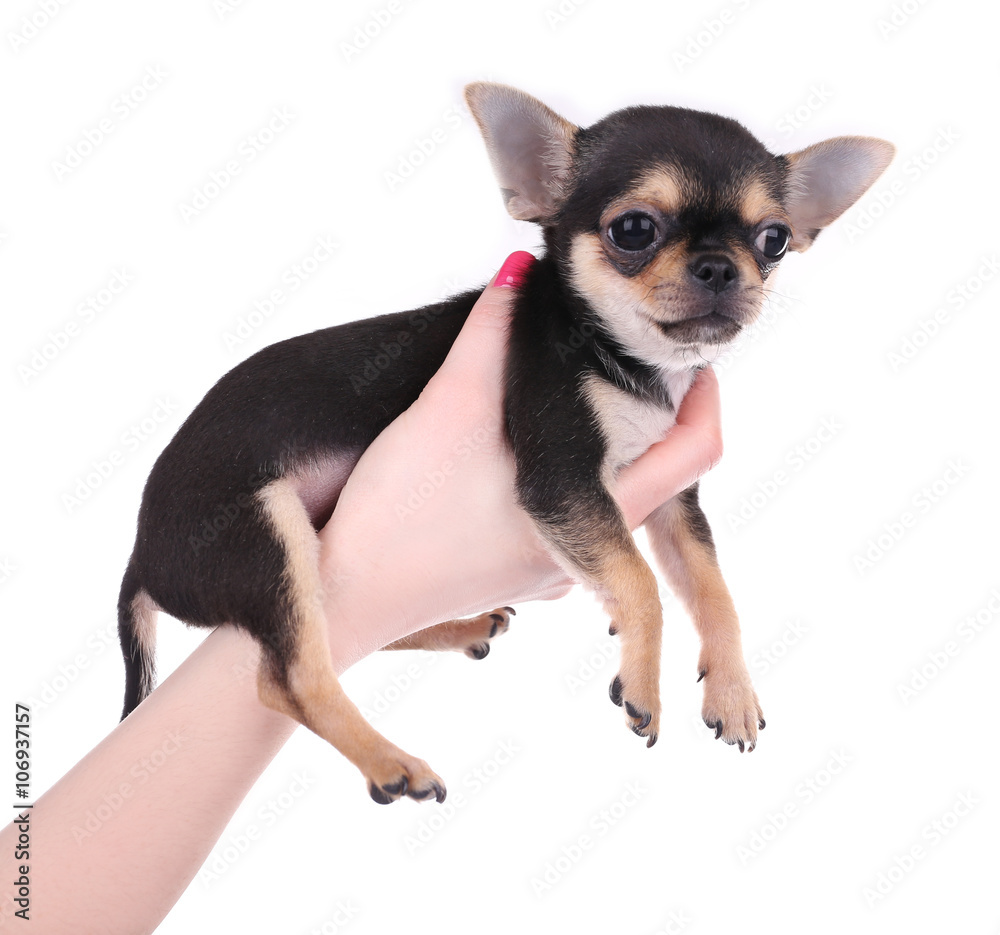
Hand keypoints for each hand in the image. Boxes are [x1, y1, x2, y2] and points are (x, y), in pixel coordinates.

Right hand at [318, 251, 723, 665]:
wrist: (345, 597)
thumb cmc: (397, 516)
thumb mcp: (447, 411)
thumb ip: (489, 335)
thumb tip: (519, 268)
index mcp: (593, 511)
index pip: (695, 455)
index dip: (704, 398)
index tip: (679, 359)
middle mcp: (585, 554)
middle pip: (654, 474)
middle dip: (646, 413)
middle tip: (615, 364)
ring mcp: (549, 572)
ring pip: (604, 496)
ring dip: (598, 445)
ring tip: (562, 400)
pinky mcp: (513, 576)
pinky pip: (563, 519)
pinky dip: (558, 475)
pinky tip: (512, 452)